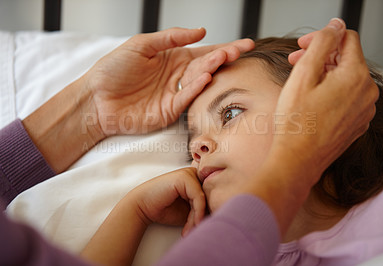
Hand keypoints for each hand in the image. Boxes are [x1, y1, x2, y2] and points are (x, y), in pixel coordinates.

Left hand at [82, 27, 253, 136]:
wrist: (95, 99)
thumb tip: (200, 31)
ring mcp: (174, 95)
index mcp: (172, 59)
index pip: (203, 52)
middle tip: (239, 50)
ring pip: (199, 81)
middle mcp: (176, 77)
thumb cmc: (112, 70)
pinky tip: (204, 76)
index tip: (243, 44)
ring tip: (224, 57)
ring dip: (212, 69)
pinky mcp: (169, 112)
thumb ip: (170, 37)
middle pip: (206, 66)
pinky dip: (196, 88)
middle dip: (224, 57)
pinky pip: (186, 99)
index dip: (224, 48)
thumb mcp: (140, 44)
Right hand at [131, 167, 205, 235]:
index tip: (201, 229)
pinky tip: (192, 224)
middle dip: (203, 217)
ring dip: (198, 218)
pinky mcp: (185, 177)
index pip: (211, 196)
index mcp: (197, 179)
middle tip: (194, 231)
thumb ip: (202, 210)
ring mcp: (190, 173)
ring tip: (189, 230)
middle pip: (209, 197)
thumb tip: (221, 215)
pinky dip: (197, 213)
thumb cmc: (164, 209)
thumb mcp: (189, 211)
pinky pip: (199, 198)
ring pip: (205, 199)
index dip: (208, 214)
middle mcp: (195, 174)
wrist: (143, 207)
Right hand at [214, 19, 377, 235]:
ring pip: (346, 78)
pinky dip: (330, 92)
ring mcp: (364, 110)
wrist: (297, 160)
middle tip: (295, 62)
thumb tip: (335, 26)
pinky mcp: (357, 123)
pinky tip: (311, 101)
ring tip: (301, 83)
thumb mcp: (303, 74)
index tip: (302, 47)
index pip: (346, 38)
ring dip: (324, 74)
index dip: (322, 37)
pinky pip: (347, 97)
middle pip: (346, 59)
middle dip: (321, 56)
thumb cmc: (296, 123)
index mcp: (356, 76)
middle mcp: (367, 92)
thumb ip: (322, 43)